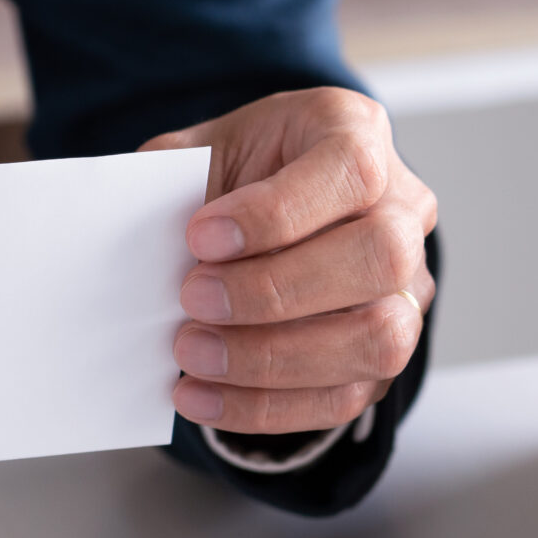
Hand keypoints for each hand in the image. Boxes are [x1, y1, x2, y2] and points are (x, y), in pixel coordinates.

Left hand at [142, 88, 436, 436]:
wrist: (260, 215)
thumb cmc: (236, 176)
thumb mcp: (197, 153)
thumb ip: (169, 179)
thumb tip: (131, 231)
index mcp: (354, 132)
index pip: (349, 169)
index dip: (276, 212)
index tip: (199, 236)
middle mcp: (400, 208)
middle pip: (381, 255)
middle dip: (276, 290)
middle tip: (193, 298)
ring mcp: (406, 286)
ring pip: (379, 337)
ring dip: (273, 358)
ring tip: (192, 353)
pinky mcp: (385, 351)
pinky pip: (345, 396)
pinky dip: (266, 405)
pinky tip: (203, 395)